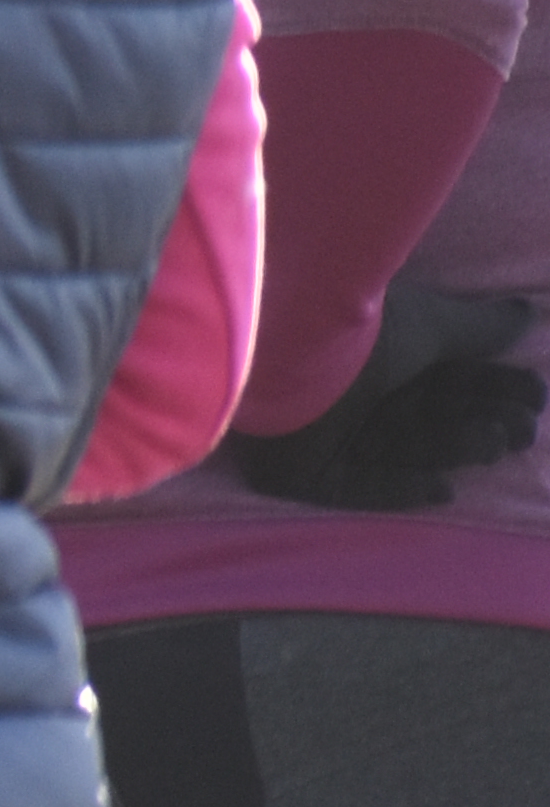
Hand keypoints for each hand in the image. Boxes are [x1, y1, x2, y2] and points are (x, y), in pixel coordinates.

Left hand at [227, 287, 546, 513]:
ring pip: (401, 450)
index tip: (534, 398)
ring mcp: (326, 431)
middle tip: (521, 429)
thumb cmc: (356, 325)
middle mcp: (353, 392)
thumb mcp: (432, 324)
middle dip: (480, 424)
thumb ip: (480, 328)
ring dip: (451, 450)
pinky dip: (399, 489)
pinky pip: (357, 487)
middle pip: (427, 418)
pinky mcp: (302, 468)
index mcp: (378, 354)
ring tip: (493, 440)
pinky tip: (442, 489)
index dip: (490, 391)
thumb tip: (525, 317)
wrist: (281, 346)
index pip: (442, 381)